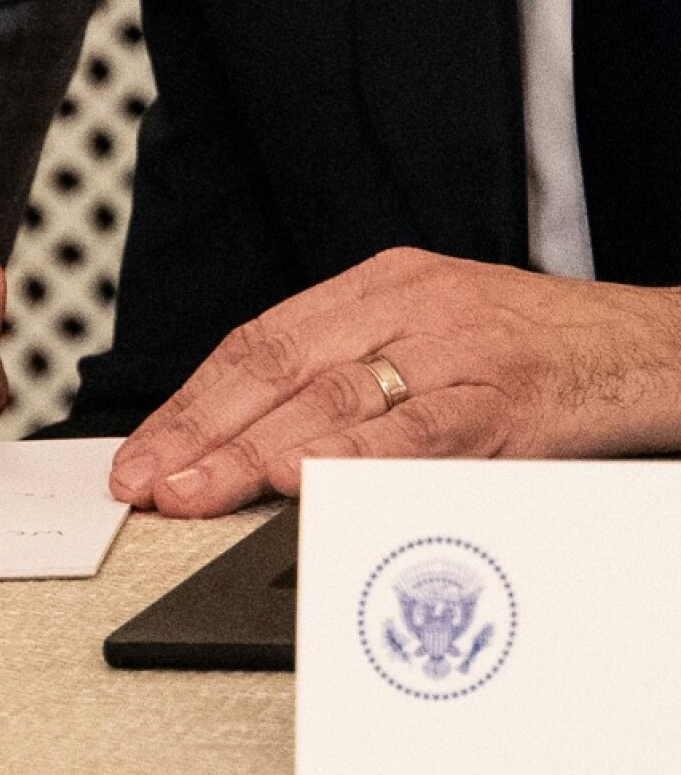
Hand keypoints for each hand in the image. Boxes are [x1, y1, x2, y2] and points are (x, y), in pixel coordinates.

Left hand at [109, 247, 680, 516]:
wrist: (640, 345)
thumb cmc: (518, 347)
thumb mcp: (418, 334)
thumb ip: (337, 375)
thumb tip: (241, 438)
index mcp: (374, 285)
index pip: (257, 342)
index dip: (190, 402)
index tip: (144, 451)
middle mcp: (405, 306)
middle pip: (277, 366)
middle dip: (200, 431)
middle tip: (148, 480)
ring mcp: (455, 347)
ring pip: (335, 397)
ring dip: (254, 450)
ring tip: (198, 489)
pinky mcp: (504, 396)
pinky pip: (421, 430)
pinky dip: (358, 457)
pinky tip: (305, 480)